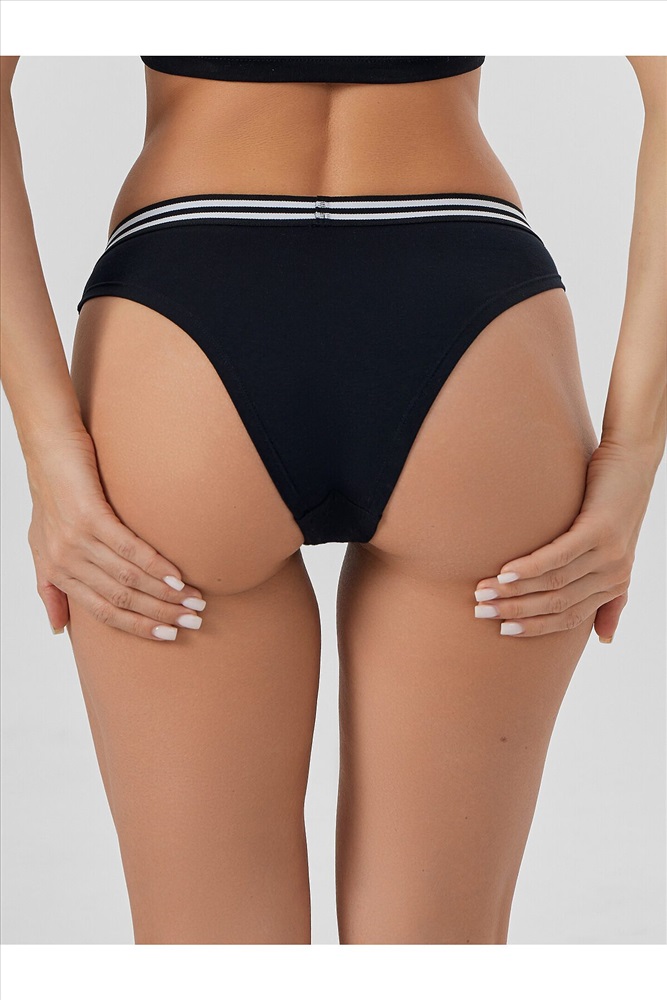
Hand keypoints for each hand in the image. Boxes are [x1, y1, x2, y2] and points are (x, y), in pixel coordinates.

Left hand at [25, 429, 205, 640]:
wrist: (46, 447)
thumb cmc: (48, 494)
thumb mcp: (41, 547)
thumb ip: (50, 589)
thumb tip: (58, 630)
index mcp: (57, 573)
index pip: (103, 613)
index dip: (138, 628)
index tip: (168, 636)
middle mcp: (65, 561)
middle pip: (120, 598)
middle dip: (160, 614)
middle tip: (193, 620)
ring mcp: (77, 539)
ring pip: (128, 577)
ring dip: (166, 592)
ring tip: (195, 599)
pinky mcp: (89, 515)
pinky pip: (128, 547)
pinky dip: (156, 565)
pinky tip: (178, 575)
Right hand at [472, 439, 655, 640]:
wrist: (632, 462)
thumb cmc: (613, 505)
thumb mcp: (614, 554)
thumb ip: (611, 598)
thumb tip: (605, 640)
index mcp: (614, 586)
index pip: (569, 619)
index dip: (533, 627)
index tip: (500, 630)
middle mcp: (614, 575)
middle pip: (557, 604)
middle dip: (515, 611)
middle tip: (480, 610)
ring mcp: (609, 553)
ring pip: (554, 582)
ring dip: (513, 590)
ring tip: (482, 591)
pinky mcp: (600, 529)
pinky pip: (559, 556)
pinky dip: (529, 568)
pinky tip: (505, 572)